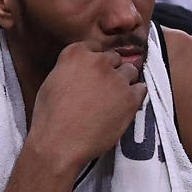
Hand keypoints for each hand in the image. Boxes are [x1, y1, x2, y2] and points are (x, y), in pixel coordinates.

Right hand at [29, 42, 146, 171]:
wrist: (59, 143)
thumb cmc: (50, 118)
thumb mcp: (52, 82)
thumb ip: (70, 69)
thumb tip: (81, 72)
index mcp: (75, 54)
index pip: (95, 48)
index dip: (96, 62)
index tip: (94, 73)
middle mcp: (98, 61)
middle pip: (115, 59)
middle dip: (111, 72)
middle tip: (103, 91)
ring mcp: (117, 79)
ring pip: (130, 72)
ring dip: (124, 83)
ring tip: (113, 101)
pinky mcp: (130, 98)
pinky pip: (141, 90)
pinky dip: (134, 98)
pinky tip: (121, 109)